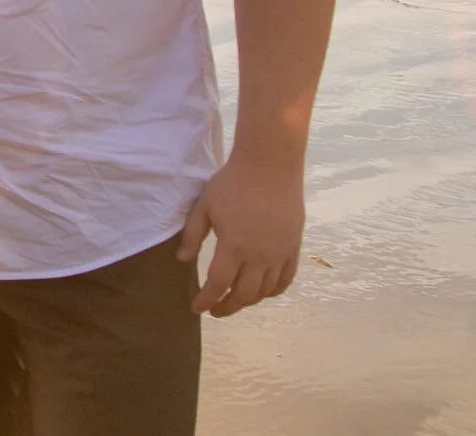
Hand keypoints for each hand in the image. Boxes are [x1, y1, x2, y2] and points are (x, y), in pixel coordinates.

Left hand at [176, 151, 306, 316]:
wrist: (270, 165)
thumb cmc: (232, 183)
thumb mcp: (204, 206)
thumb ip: (192, 234)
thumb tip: (182, 259)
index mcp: (234, 245)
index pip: (218, 283)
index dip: (206, 299)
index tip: (196, 307)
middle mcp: (260, 255)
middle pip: (244, 295)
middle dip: (227, 307)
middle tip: (214, 310)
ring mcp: (280, 253)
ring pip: (265, 291)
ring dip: (248, 301)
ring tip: (234, 301)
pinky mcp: (294, 247)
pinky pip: (286, 279)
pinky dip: (273, 291)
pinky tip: (262, 292)